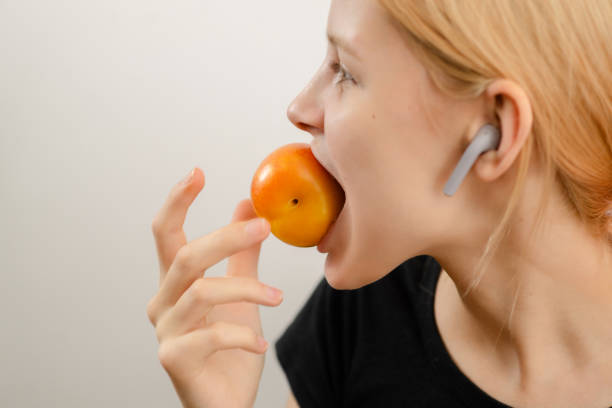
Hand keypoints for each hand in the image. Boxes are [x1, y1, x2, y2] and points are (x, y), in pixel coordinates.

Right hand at [146, 168, 282, 407]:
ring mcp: (166, 332)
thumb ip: (241, 254)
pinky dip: (243, 334)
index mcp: (175, 283)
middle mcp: (163, 304)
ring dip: (247, 289)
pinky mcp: (175, 360)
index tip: (197, 172)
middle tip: (264, 226)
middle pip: (185, 256)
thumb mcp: (241, 293)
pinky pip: (211, 335)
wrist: (229, 400)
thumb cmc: (231, 346)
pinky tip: (260, 343)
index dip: (177, 201)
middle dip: (226, 237)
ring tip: (278, 298)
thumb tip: (248, 206)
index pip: (165, 233)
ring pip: (202, 291)